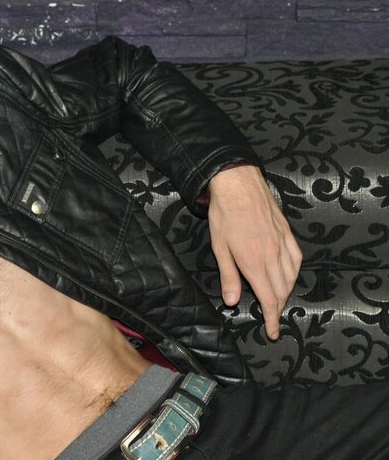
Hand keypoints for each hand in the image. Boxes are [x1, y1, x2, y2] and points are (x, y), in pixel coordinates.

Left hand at [207, 165, 301, 339]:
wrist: (239, 185)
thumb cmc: (225, 216)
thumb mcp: (220, 248)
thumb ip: (229, 276)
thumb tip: (233, 301)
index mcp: (254, 263)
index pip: (269, 299)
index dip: (272, 319)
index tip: (273, 332)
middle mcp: (273, 256)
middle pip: (282, 291)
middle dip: (278, 308)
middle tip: (272, 318)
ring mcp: (283, 244)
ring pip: (291, 277)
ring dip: (286, 292)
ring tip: (277, 300)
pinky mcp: (288, 234)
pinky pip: (297, 259)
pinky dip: (294, 273)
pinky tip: (289, 276)